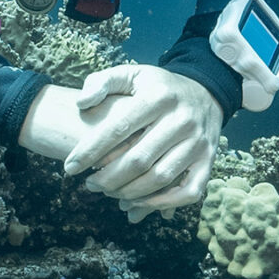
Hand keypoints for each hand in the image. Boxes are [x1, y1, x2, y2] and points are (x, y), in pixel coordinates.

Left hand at [65, 65, 222, 218]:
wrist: (206, 92)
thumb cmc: (159, 88)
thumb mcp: (132, 74)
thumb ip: (102, 82)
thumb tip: (81, 103)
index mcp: (158, 96)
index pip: (118, 128)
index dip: (90, 151)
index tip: (70, 167)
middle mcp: (182, 120)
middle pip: (138, 159)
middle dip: (107, 178)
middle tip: (89, 184)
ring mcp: (198, 142)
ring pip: (160, 179)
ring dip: (129, 193)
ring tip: (108, 194)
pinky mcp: (208, 161)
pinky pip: (187, 192)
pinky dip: (160, 204)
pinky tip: (136, 205)